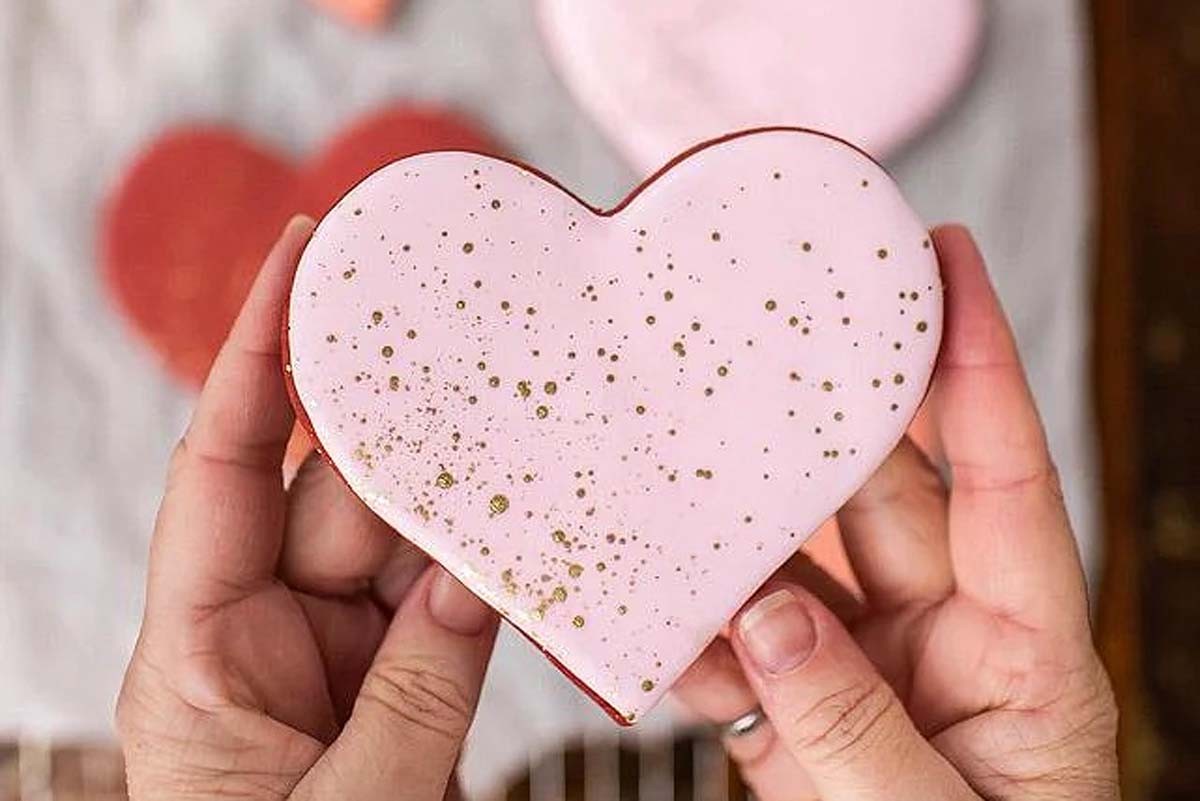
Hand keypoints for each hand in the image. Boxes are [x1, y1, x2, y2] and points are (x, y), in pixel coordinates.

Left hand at [116, 217, 499, 799]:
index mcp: (201, 649)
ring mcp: (332, 656)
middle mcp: (262, 632)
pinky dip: (487, 571)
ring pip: (402, 544)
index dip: (261, 351)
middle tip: (474, 342)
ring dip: (464, 501)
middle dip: (406, 424)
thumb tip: (474, 584)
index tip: (302, 254)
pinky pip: (442, 606)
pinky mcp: (389, 686)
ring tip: (532, 436)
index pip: (226, 464)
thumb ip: (416, 697)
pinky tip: (535, 533)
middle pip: (336, 494)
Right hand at [674, 226, 1118, 799]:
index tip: (943, 260)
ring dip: (729, 518)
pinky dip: (682, 623)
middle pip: (879, 496)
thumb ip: (852, 727)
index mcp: (1025, 658)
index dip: (977, 362)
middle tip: (763, 322)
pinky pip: (732, 645)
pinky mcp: (794, 717)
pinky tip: (637, 599)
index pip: (1003, 478)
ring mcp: (862, 675)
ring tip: (667, 449)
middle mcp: (942, 643)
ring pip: (789, 561)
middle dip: (823, 409)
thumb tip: (767, 612)